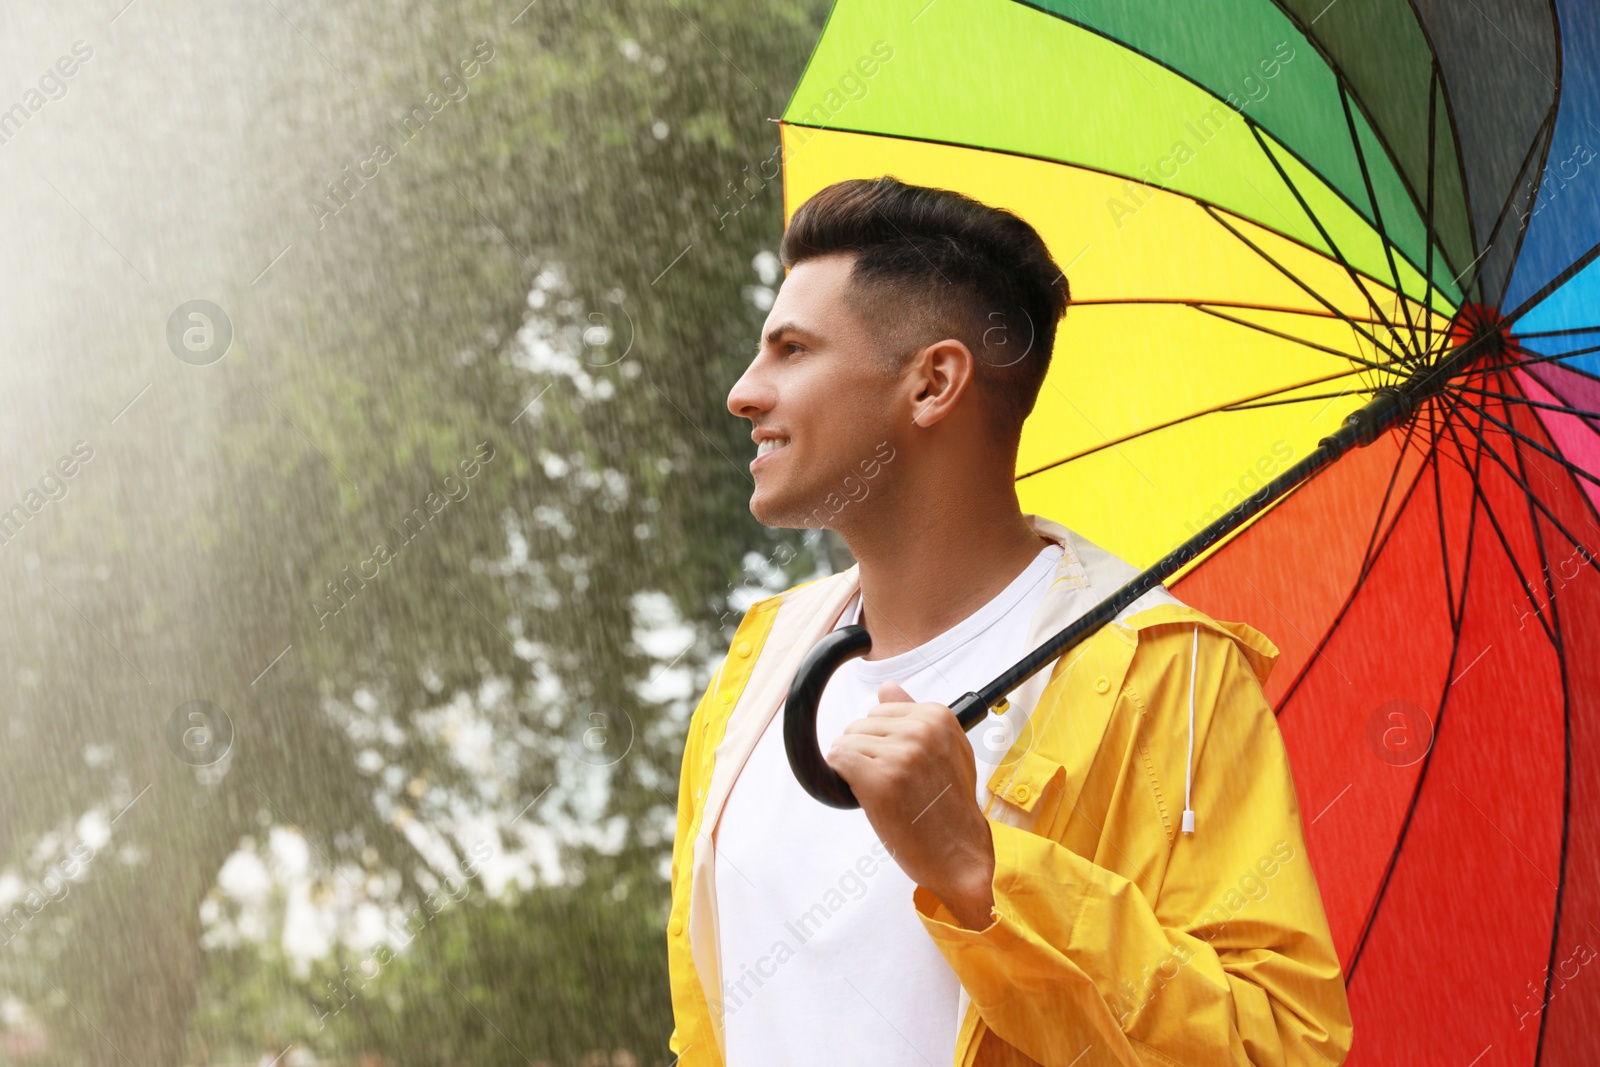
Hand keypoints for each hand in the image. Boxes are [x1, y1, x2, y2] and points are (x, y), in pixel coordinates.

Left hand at [826, 681, 996, 929]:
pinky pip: (837, 759)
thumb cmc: (950, 807)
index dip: (883, 740)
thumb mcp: (947, 751)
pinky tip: (865, 794)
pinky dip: (842, 777)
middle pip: (861, 723)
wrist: (957, 853)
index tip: (902, 765)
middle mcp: (921, 731)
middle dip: (867, 752)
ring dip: (855, 767)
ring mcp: (900, 754)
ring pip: (846, 741)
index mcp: (938, 717)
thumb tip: (887, 688)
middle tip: (894, 782)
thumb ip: (916, 717)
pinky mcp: (880, 779)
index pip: (882, 710)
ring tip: (885, 792)